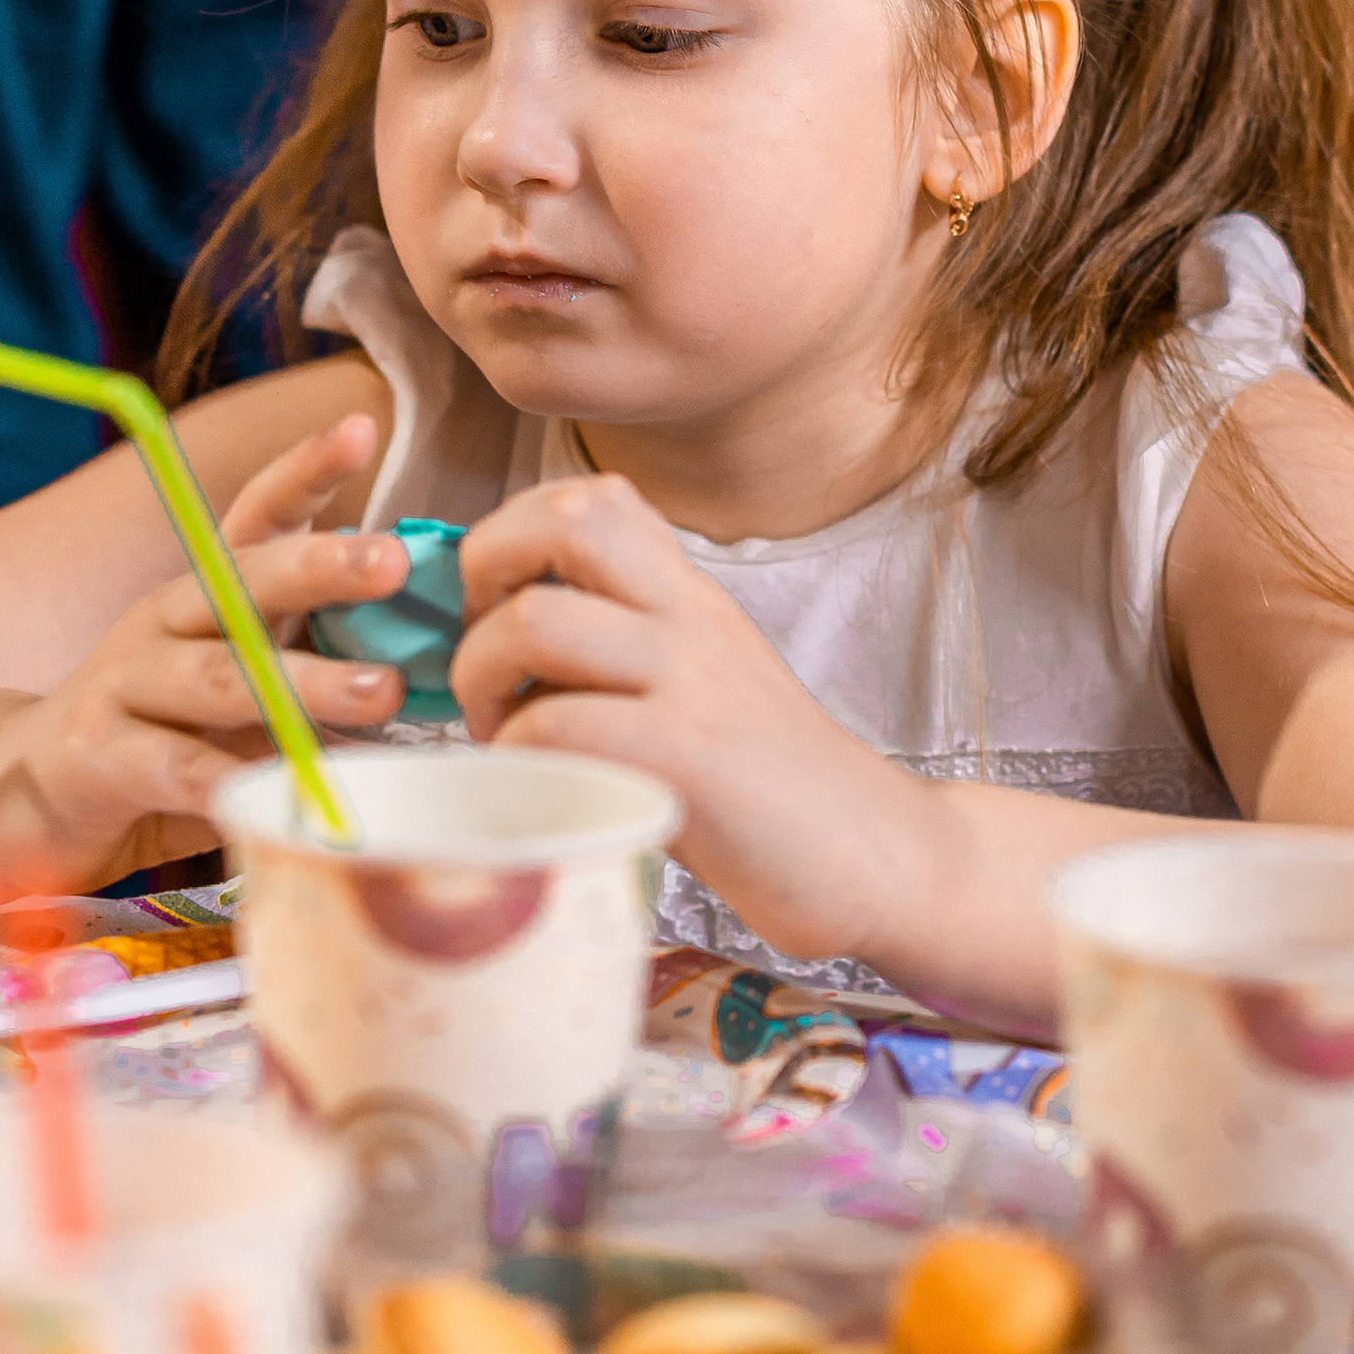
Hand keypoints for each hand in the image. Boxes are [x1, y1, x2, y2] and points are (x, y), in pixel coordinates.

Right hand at [0, 415, 412, 877]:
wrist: (29, 787)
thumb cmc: (166, 732)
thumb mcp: (240, 685)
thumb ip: (309, 667)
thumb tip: (426, 666)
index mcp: (206, 592)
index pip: (257, 515)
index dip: (305, 471)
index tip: (364, 428)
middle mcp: (163, 620)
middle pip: (242, 581)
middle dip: (322, 567)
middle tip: (394, 561)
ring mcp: (125, 683)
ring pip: (222, 676)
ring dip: (303, 683)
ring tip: (381, 692)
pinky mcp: (99, 757)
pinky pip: (180, 769)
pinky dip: (239, 783)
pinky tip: (294, 796)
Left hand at [448, 473, 917, 966]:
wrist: (869, 857)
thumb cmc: (766, 790)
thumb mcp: (703, 684)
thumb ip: (625, 648)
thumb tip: (499, 646)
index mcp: (691, 598)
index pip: (595, 496)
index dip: (515, 532)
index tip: (498, 606)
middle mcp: (691, 620)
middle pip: (566, 520)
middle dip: (486, 572)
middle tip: (487, 651)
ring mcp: (690, 683)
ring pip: (536, 620)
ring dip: (484, 677)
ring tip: (503, 733)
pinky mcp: (683, 760)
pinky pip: (553, 725)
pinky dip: (515, 757)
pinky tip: (539, 788)